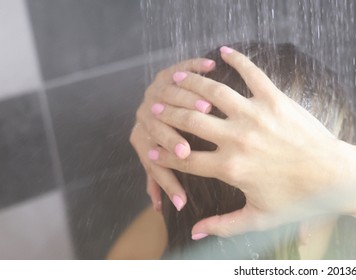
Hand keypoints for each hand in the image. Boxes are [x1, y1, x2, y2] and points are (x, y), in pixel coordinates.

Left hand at [130, 58, 215, 212]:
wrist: (160, 109)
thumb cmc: (167, 145)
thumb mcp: (158, 165)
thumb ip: (162, 183)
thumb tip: (162, 210)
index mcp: (143, 138)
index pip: (152, 152)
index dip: (167, 159)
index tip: (185, 162)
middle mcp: (146, 112)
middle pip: (157, 122)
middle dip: (174, 132)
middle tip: (191, 141)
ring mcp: (155, 90)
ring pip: (168, 94)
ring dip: (186, 101)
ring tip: (206, 108)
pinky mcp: (168, 73)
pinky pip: (180, 68)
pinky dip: (194, 66)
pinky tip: (212, 68)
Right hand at [148, 46, 355, 238]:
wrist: (336, 176)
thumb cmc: (299, 200)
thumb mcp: (259, 218)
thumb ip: (223, 225)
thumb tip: (195, 232)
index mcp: (230, 168)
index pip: (184, 158)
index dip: (163, 153)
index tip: (150, 146)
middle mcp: (238, 139)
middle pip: (190, 120)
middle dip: (167, 113)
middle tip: (154, 106)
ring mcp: (256, 116)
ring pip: (213, 92)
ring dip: (192, 83)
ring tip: (179, 78)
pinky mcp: (275, 99)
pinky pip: (251, 73)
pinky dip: (236, 60)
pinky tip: (223, 52)